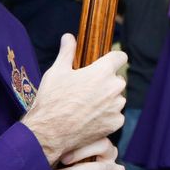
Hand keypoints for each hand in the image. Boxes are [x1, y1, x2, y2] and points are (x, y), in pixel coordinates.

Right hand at [21, 35, 126, 164]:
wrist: (48, 133)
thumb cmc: (52, 100)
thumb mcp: (57, 72)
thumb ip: (67, 52)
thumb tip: (68, 37)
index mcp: (103, 71)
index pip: (120, 57)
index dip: (112, 58)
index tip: (106, 63)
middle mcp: (114, 88)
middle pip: (117, 79)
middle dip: (106, 82)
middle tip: (87, 89)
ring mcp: (116, 107)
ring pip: (117, 98)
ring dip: (107, 100)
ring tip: (86, 106)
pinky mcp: (115, 123)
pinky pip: (115, 115)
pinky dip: (106, 116)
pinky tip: (90, 118)